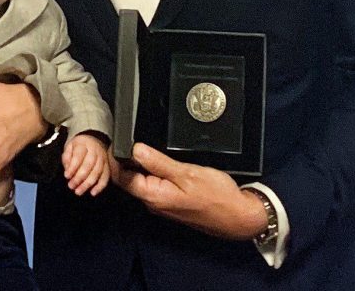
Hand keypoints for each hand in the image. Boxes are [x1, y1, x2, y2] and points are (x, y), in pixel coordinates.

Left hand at [62, 132, 109, 195]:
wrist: (94, 140)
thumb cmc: (80, 146)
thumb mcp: (70, 147)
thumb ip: (67, 158)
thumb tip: (68, 170)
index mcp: (83, 144)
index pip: (78, 156)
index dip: (72, 168)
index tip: (67, 176)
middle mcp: (95, 151)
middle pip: (88, 166)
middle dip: (79, 178)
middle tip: (71, 186)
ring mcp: (102, 159)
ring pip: (97, 172)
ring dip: (87, 184)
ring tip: (79, 191)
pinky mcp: (107, 166)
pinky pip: (105, 177)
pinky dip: (100, 186)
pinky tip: (93, 192)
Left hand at [110, 143, 268, 240]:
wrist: (238, 217)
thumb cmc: (217, 196)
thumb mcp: (187, 173)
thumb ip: (158, 162)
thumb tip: (135, 149)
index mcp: (153, 196)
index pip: (120, 177)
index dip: (115, 158)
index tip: (117, 140)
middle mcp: (153, 203)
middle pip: (129, 179)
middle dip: (127, 160)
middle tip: (132, 138)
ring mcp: (162, 204)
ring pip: (142, 181)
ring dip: (142, 165)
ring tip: (146, 147)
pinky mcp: (171, 203)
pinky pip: (155, 186)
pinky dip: (154, 172)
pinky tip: (163, 162)